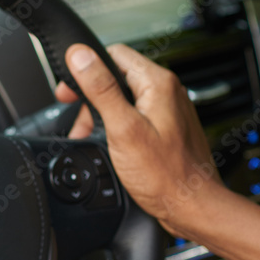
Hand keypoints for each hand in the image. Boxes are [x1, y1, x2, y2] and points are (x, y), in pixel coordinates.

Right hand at [54, 43, 221, 238]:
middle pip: (115, 76)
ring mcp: (167, 109)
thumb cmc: (164, 174)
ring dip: (100, 115)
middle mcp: (166, 91)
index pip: (113, 54)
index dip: (84, 69)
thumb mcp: (122, 128)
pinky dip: (115, 126)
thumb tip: (80, 56)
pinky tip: (109, 144)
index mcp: (157, 83)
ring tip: (92, 138)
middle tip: (79, 122)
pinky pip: (132, 115)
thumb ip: (100, 88)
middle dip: (90, 98)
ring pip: (122, 97)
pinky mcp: (164, 127)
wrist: (191, 206)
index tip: (69, 91)